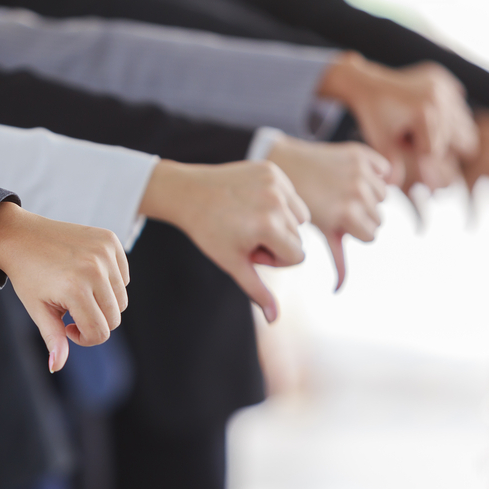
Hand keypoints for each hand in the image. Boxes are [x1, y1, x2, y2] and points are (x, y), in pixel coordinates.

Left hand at [0, 201, 128, 372]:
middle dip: (95, 321)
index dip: (84, 338)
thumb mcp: (38, 310)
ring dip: (103, 302)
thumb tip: (57, 367)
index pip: (100, 332)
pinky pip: (122, 276)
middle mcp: (94, 269)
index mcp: (75, 289)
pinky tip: (86, 275)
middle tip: (71, 311)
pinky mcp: (109, 240)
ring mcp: (104, 252)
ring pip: (121, 298)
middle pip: (114, 317)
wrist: (21, 236)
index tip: (66, 327)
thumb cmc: (28, 277)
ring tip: (78, 292)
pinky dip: (109, 282)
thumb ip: (53, 339)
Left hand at [138, 159, 309, 322]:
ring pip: (300, 216)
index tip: (250, 252)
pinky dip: (279, 202)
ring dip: (282, 222)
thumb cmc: (209, 232)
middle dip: (277, 242)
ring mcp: (276, 182)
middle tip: (247, 234)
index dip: (275, 260)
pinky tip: (253, 202)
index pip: (298, 257)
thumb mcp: (232, 263)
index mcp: (268, 226)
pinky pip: (292, 195)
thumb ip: (257, 290)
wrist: (188, 193)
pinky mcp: (272, 169)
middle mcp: (276, 202)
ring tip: (252, 220)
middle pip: (299, 238)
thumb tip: (275, 319)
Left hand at [267, 135, 389, 289]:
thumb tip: (331, 294)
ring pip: (383, 195)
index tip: (333, 223)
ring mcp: (358, 171)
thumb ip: (335, 262)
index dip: (352, 233)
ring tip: (341, 193)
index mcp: (345, 215)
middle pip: (379, 218)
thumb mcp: (313, 235)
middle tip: (335, 208)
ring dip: (368, 196)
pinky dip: (375, 174)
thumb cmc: (299, 204)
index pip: (370, 236)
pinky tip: (351, 176)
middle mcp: (355, 192)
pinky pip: (384, 170)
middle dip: (361, 217)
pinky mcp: (359, 153)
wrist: (280, 166)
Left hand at [318, 52, 477, 189]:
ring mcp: (444, 87)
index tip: (412, 158)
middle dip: (441, 147)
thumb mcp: (381, 142)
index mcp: (424, 114)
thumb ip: (392, 165)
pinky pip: (457, 106)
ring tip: (419, 129)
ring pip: (464, 123)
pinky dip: (447, 115)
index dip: (424, 160)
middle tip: (417, 142)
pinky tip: (423, 115)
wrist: (368, 84)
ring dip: (447, 133)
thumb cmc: (374, 116)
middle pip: (461, 140)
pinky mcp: (445, 80)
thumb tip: (393, 186)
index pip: (436, 152)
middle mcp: (439, 98)